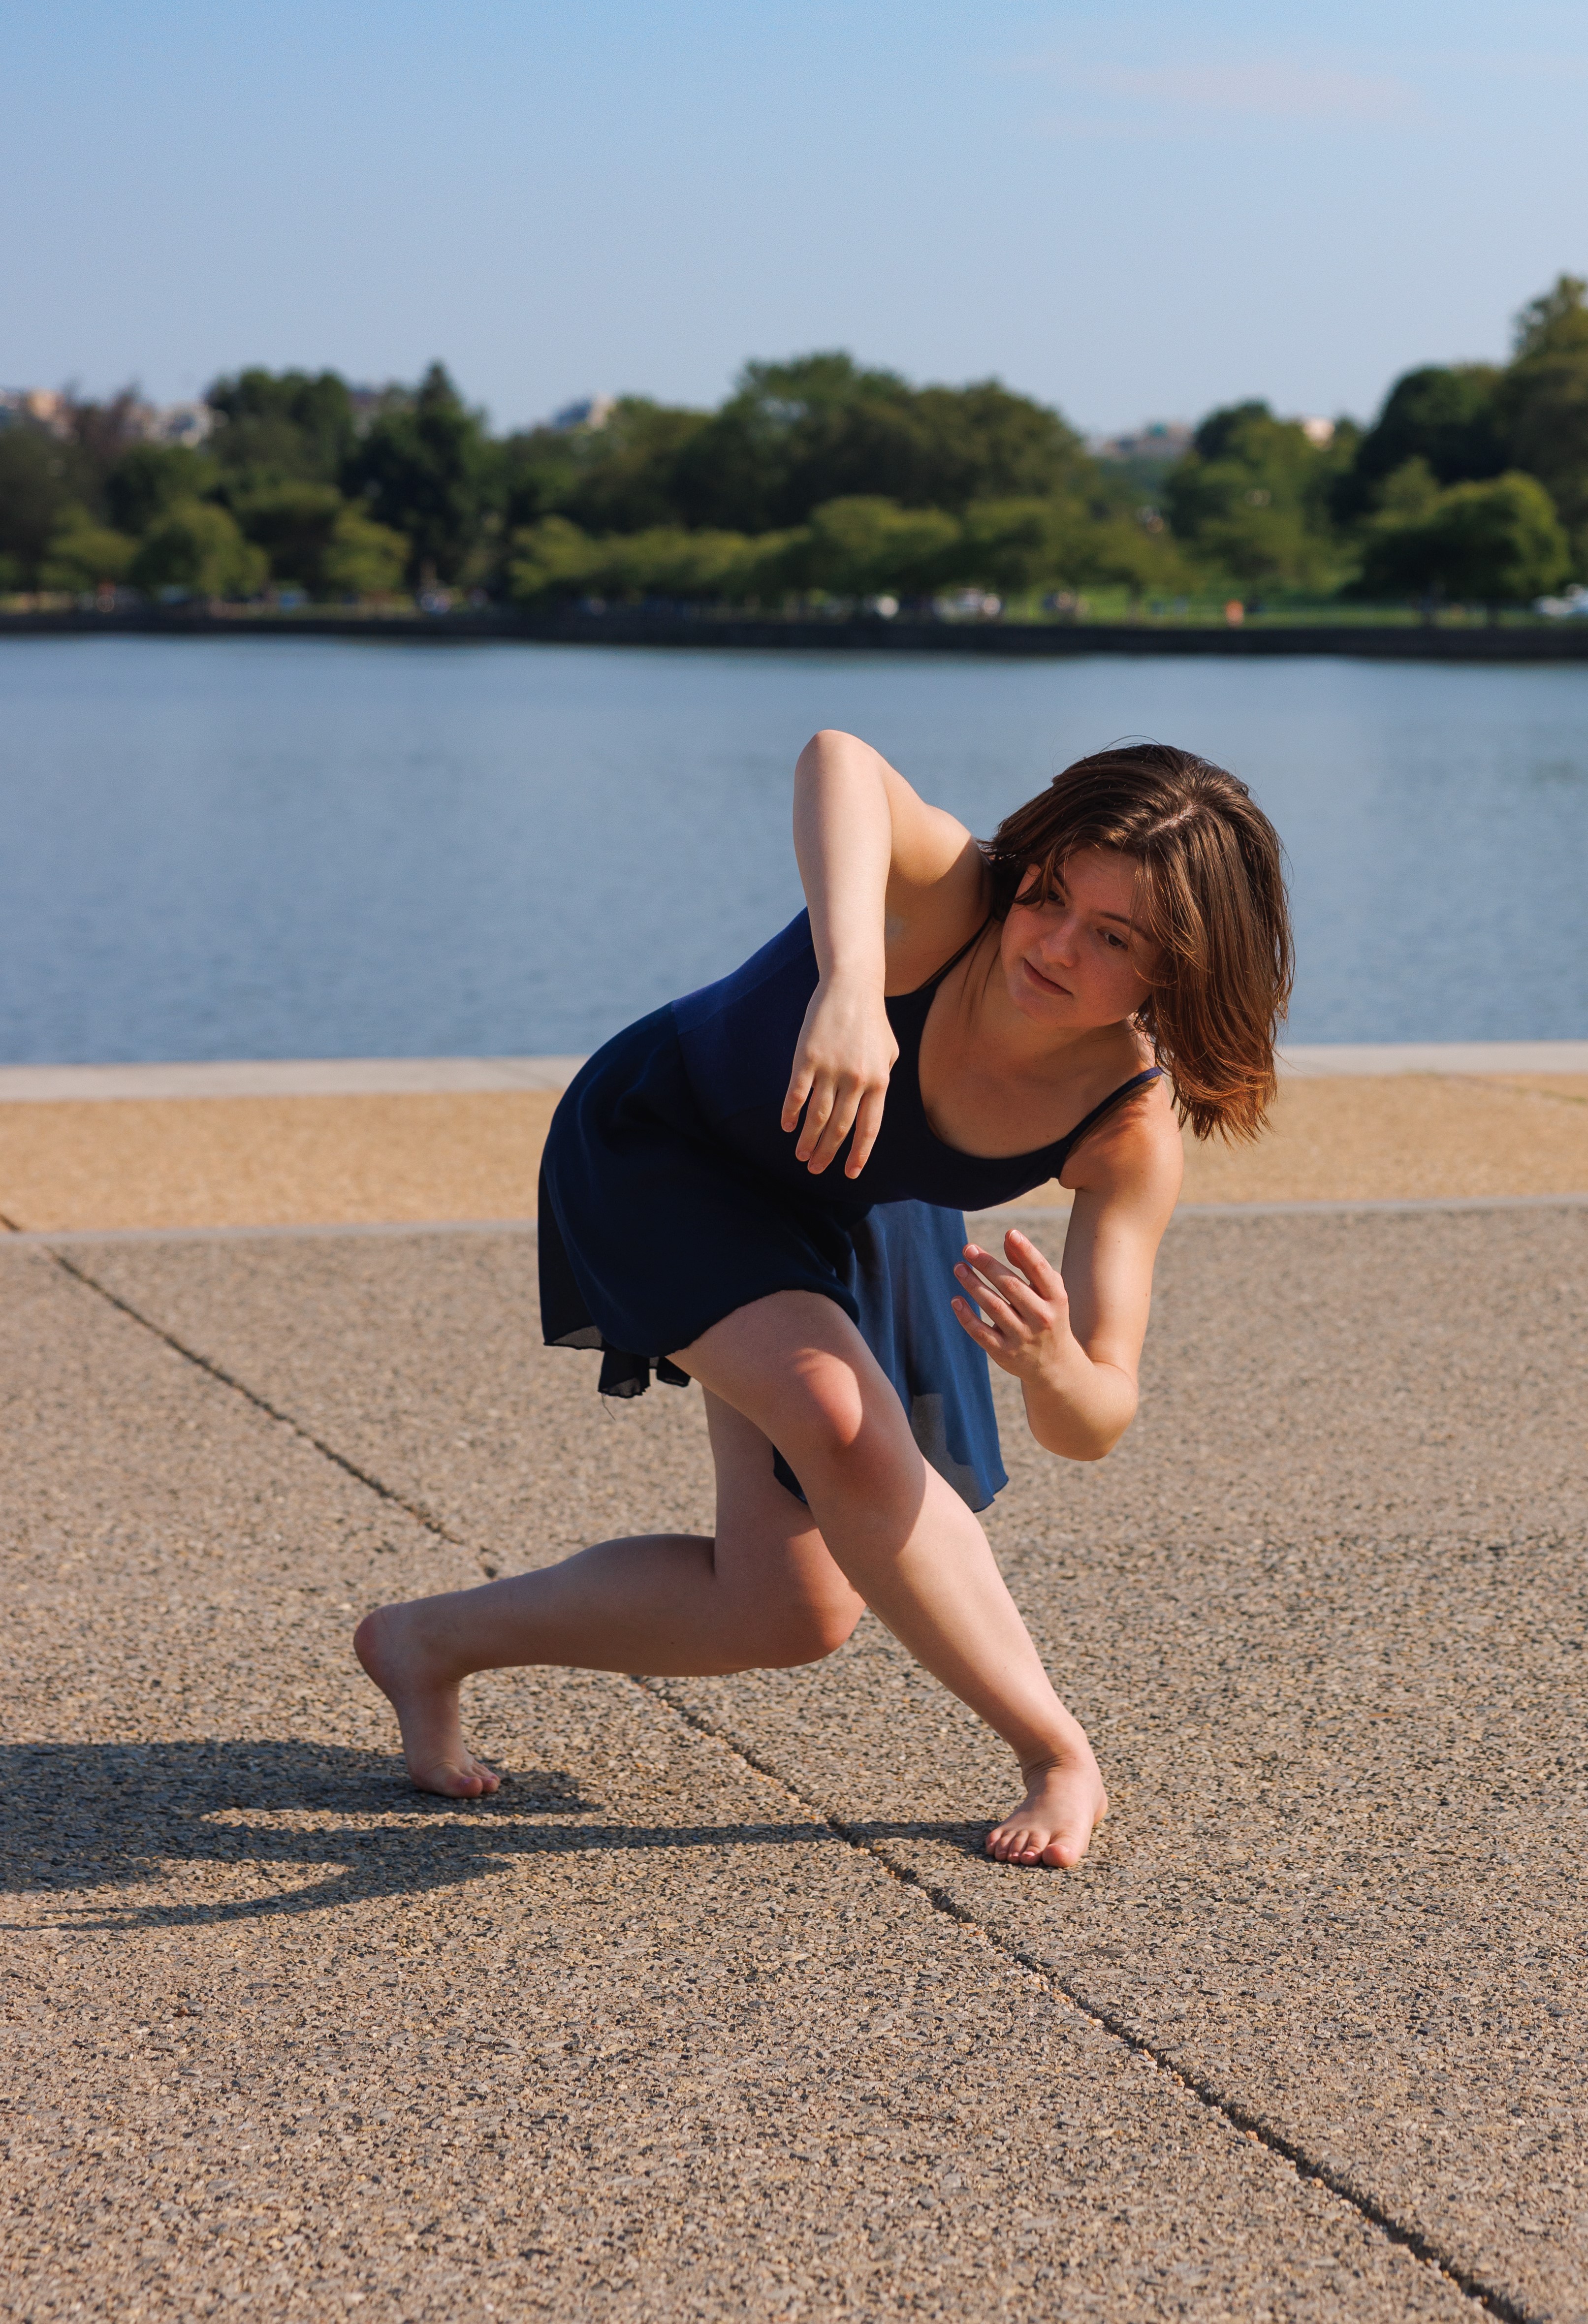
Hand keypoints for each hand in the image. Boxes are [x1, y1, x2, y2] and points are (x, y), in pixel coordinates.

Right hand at [781, 975, 898, 1176]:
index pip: (869, 1128)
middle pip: (840, 1128)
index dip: (858, 1154)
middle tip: (816, 1169)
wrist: (851, 987)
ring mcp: (831, 1069)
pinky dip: (791, 1113)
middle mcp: (856, 1079)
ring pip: (817, 1116)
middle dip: (827, 1153)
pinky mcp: (808, 1057)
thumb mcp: (890, 1053)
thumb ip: (882, 1081)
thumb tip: (870, 1109)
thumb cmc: (872, 1021)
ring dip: (808, 1140)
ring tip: (801, 1157)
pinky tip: (787, 1126)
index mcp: (879, 1081)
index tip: (849, 1173)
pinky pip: (797, 1093)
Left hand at [950, 1229, 1074, 1382]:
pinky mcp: (1004, 1353)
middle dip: (988, 1265)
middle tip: (968, 1248)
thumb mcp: (1049, 1293)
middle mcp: (1041, 1318)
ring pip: (993, 1307)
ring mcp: (1022, 1337)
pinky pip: (981, 1332)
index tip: (1010, 1232)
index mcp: (1056, 1299)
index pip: (1040, 1271)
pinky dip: (966, 1316)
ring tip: (958, 1268)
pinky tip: (955, 1300)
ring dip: (973, 1285)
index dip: (1026, 1251)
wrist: (1054, 1365)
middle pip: (1011, 1286)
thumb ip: (1030, 1266)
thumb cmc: (1048, 1316)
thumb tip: (1008, 1238)